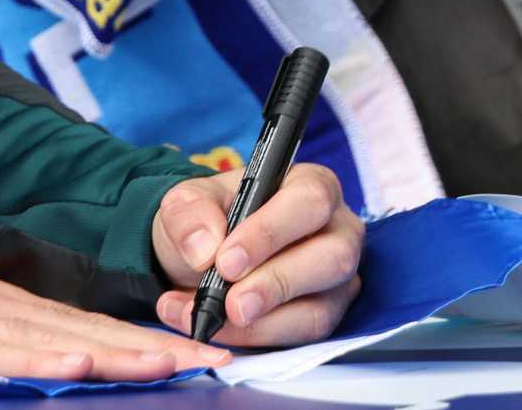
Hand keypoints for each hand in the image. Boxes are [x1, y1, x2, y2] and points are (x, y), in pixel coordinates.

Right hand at [0, 217, 217, 378]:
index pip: (82, 325)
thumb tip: (42, 363)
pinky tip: (73, 363)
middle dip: (150, 347)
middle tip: (211, 357)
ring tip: (169, 361)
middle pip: (82, 330)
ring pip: (48, 339)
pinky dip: (33, 357)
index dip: (141, 338)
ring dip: (112, 351)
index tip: (194, 351)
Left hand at [153, 165, 365, 348]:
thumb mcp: (184, 205)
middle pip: (332, 257)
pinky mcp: (328, 315)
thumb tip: (206, 247)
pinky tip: (222, 330)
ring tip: (214, 320)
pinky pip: (305, 335)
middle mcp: (337, 229)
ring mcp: (337, 278)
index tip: (227, 261)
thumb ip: (189, 215)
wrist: (201, 260)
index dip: (270, 232)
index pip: (309, 201)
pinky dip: (260, 337)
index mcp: (309, 184)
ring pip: (321, 307)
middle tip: (229, 303)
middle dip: (275, 284)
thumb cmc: (207, 221)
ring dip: (264, 322)